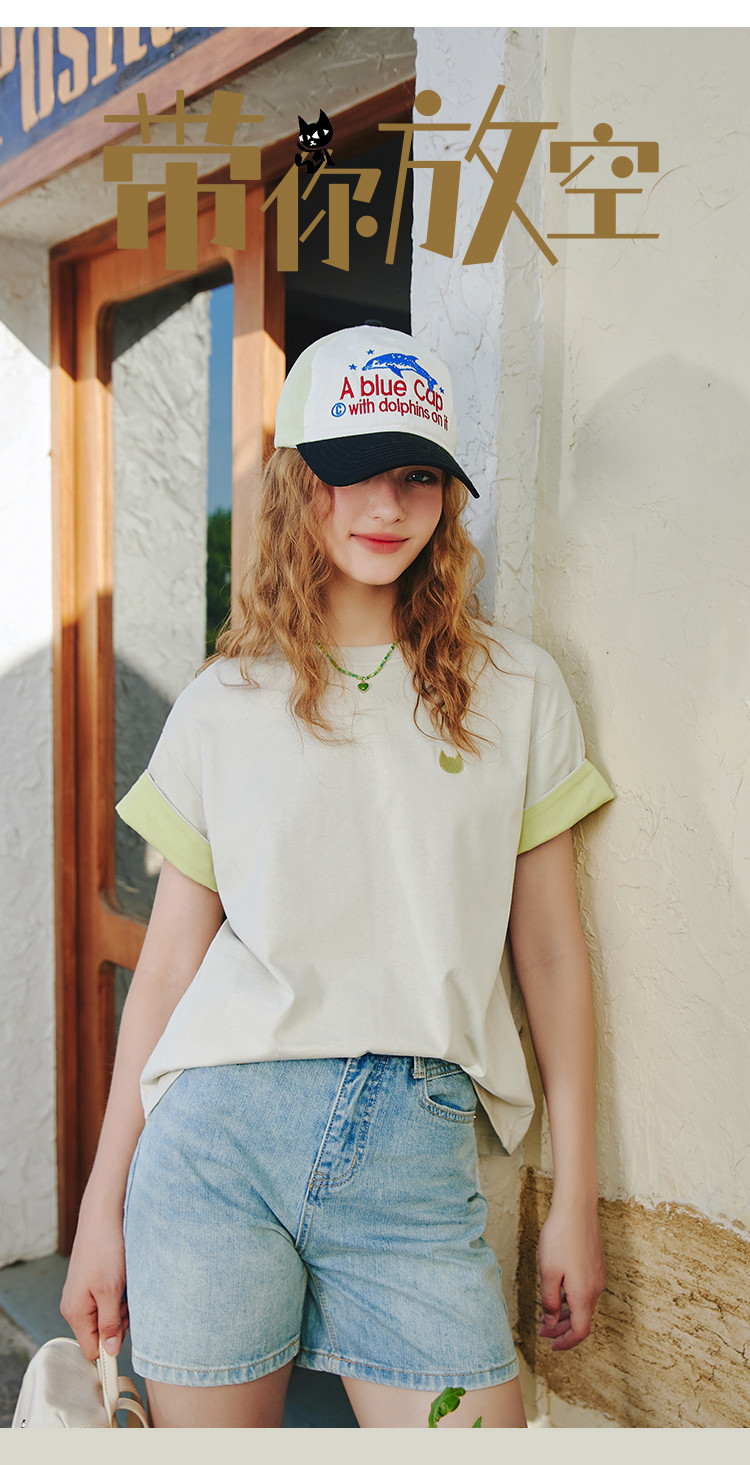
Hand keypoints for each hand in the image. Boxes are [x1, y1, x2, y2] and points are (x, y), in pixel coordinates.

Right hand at [60, 1203, 128, 1363]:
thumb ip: (109, 1324)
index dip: (109, 1348)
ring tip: (125, 1285)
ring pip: (107, 1316)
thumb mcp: (110, 1291)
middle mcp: (75, 1306)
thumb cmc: (105, 1250)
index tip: (126, 1335)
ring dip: (121, 1307)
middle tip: (127, 1301)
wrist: (103, 1216)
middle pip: (101, 1333)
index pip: (91, 1350)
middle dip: (119, 1323)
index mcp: (75, 1312)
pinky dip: (119, 1294)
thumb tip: (109, 1352)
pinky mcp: (92, 1283)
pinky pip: (108, 1300)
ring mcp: (83, 1294)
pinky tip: (124, 1278)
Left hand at [536, 1200, 605, 1350]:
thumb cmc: (560, 1238)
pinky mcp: (596, 1264)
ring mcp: (597, 1275)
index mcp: (584, 1294)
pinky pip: (585, 1290)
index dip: (566, 1342)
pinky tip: (559, 1292)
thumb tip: (551, 1321)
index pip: (580, 1331)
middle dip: (561, 1329)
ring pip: (583, 1304)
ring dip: (566, 1313)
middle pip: (582, 1319)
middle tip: (542, 1331)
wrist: (576, 1208)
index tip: (551, 1345)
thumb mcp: (548, 1273)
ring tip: (547, 1313)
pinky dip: (572, 1299)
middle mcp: (595, 1288)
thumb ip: (550, 1301)